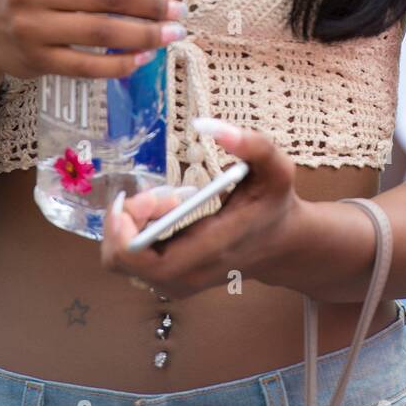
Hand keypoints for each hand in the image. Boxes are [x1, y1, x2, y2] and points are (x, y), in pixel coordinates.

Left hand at [100, 121, 305, 300]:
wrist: (282, 245)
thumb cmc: (274, 204)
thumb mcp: (276, 167)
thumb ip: (251, 142)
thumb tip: (204, 124)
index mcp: (212, 249)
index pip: (151, 262)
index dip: (124, 234)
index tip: (129, 200)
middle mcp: (191, 274)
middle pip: (123, 262)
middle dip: (125, 221)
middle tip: (153, 194)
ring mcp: (180, 281)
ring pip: (125, 262)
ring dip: (133, 224)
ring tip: (167, 200)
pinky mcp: (174, 279)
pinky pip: (135, 261)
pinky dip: (138, 233)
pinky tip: (167, 211)